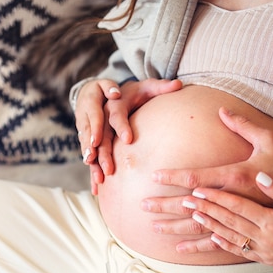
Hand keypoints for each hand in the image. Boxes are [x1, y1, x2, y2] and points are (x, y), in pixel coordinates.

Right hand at [74, 78, 181, 193]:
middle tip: (109, 168)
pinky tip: (96, 188)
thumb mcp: (147, 86)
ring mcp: (97, 131)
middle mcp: (103, 118)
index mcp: (115, 104)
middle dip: (103, 152)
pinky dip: (93, 172)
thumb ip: (162, 87)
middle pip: (101, 136)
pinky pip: (93, 158)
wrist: (114, 94)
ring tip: (100, 178)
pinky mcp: (95, 142)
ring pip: (93, 149)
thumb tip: (179, 84)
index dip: (121, 126)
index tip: (129, 139)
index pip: (117, 115)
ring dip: (95, 164)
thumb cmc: (136, 92)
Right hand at [74, 79, 121, 193]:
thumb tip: (115, 93)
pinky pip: (90, 158)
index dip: (95, 129)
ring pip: (87, 150)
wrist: (87, 94)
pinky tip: (97, 187)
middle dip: (91, 150)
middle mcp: (85, 119)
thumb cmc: (103, 89)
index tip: (97, 140)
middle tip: (93, 161)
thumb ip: (110, 87)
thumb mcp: (106, 84)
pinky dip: (93, 172)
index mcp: (91, 104)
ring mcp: (84, 132)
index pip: (94, 117)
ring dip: (92, 164)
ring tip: (97, 178)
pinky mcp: (87, 143)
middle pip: (88, 137)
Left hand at [143, 108, 272, 236]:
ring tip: (153, 227)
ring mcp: (239, 219)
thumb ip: (244, 125)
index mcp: (236, 176)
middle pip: (191, 205)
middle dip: (165, 205)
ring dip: (175, 227)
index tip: (153, 176)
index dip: (174, 177)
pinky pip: (216, 242)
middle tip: (142, 204)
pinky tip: (180, 248)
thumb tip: (221, 109)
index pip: (197, 177)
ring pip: (200, 227)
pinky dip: (197, 246)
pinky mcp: (245, 231)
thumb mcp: (269, 140)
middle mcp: (233, 200)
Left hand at [181, 172, 272, 272]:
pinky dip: (222, 244)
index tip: (196, 191)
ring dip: (206, 228)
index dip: (215, 198)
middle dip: (203, 211)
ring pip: (228, 237)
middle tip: (181, 203)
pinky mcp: (266, 258)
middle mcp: (264, 237)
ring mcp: (263, 250)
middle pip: (227, 221)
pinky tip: (210, 239)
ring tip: (188, 219)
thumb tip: (261, 177)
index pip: (237, 206)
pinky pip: (239, 251)